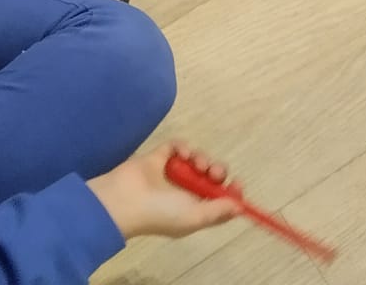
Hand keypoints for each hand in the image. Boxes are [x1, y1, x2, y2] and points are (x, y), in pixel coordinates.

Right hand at [86, 145, 243, 240]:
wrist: (125, 200)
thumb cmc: (161, 213)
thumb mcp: (193, 218)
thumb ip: (218, 212)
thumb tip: (240, 207)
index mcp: (193, 210)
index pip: (219, 200)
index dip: (231, 192)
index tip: (237, 184)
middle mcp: (185, 192)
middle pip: (211, 178)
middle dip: (218, 172)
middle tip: (214, 173)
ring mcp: (172, 173)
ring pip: (197, 160)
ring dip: (202, 159)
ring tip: (197, 164)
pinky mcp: (160, 156)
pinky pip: (177, 147)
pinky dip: (183, 147)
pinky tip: (181, 154)